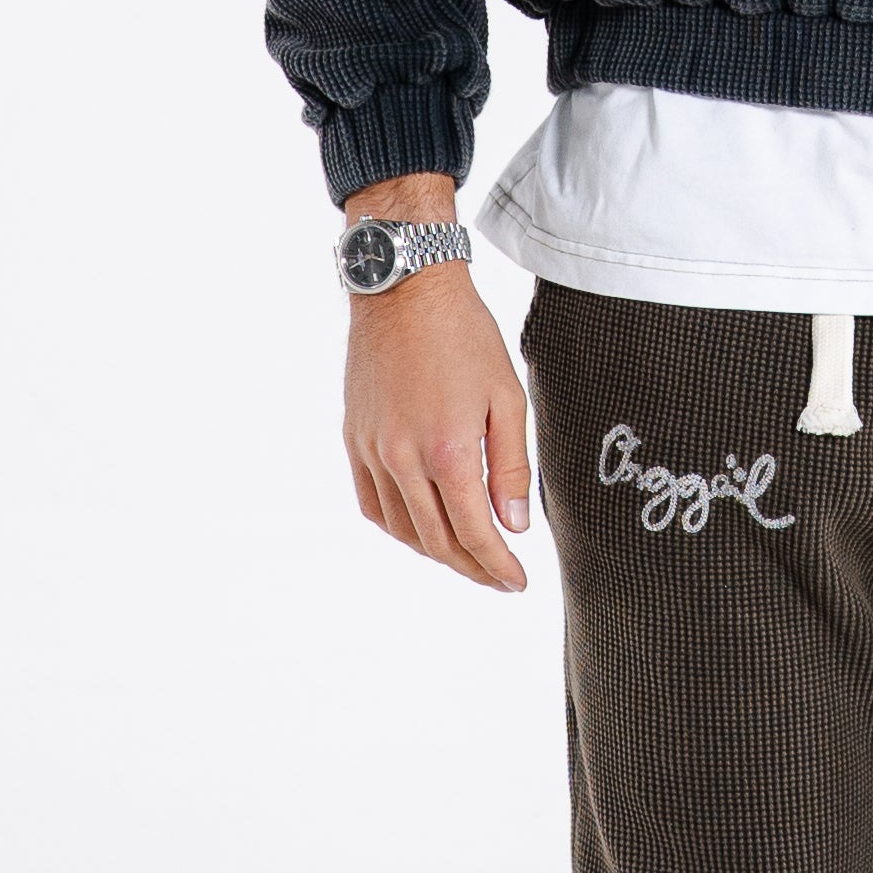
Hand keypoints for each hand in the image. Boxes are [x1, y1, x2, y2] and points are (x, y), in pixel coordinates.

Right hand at [342, 182, 532, 590]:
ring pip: (402, 529)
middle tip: (499, 578)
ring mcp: (372, 451)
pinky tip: (421, 528)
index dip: (498, 566)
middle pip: (437, 541)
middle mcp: (403, 459)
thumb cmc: (464, 336)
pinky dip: (398, 527)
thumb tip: (512, 525)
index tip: (518, 582)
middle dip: (472, 568)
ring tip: (467, 556)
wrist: (404, 290)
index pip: (474, 533)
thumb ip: (511, 467)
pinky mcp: (354, 439)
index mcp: (447, 450)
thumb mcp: (507, 397)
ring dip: (436, 552)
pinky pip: (372, 503)